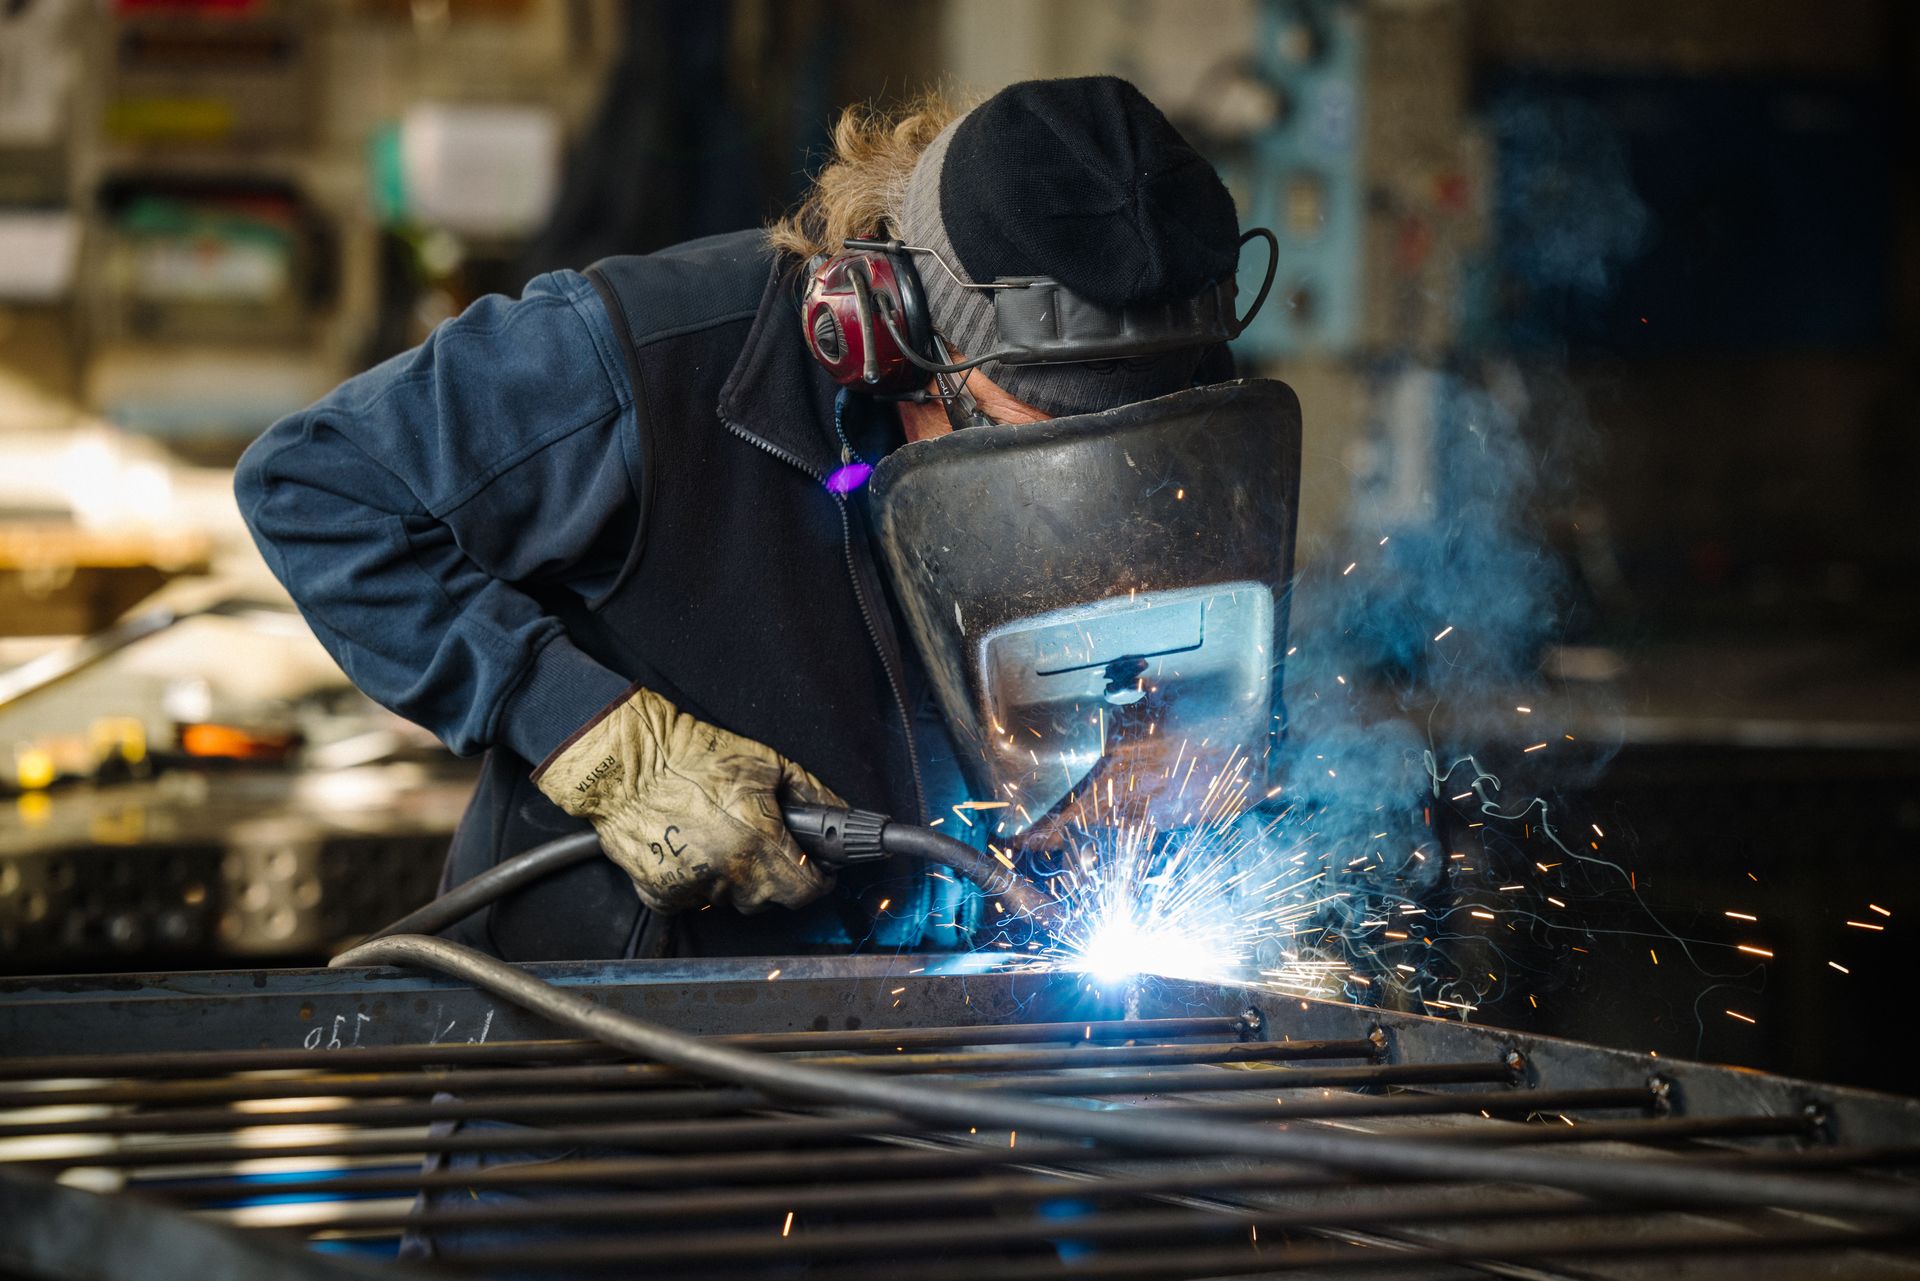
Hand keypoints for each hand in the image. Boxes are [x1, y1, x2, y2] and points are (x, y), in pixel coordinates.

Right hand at [533, 687, 841, 912]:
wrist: (627, 763)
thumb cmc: (692, 757)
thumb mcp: (765, 763)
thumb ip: (811, 794)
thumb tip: (839, 814)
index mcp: (760, 842)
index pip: (806, 889)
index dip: (817, 880)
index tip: (816, 870)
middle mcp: (729, 873)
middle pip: (770, 899)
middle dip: (776, 878)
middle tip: (764, 846)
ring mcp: (693, 888)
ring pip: (732, 900)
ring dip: (736, 880)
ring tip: (721, 840)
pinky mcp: (662, 895)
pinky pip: (695, 899)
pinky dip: (698, 881)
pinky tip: (691, 848)